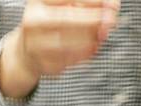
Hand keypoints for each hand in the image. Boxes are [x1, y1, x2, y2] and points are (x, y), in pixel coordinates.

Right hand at [0, 0, 119, 97]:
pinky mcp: (44, 65)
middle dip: (93, 19)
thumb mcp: (64, 8)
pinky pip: (70, 61)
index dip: (91, 1)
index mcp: (37, 2)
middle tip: (112, 19)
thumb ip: (86, 6)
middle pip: (65, 19)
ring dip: (92, 38)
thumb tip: (111, 5)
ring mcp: (35, 45)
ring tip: (104, 33)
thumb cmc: (52, 24)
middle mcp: (32, 22)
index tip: (112, 4)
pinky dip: (86, 54)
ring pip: (68, 43)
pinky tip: (93, 47)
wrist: (28, 51)